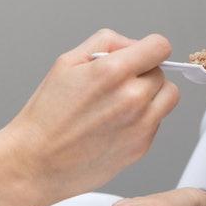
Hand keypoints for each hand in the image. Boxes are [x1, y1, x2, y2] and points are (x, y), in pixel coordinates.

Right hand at [9, 29, 178, 201]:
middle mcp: (132, 98)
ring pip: (167, 97)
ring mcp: (140, 124)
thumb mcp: (66, 63)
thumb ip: (105, 44)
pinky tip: (115, 123)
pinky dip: (144, 119)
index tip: (143, 55)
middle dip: (144, 73)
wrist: (37, 162)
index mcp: (113, 72)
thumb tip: (132, 45)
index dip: (150, 48)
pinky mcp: (142, 146)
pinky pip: (157, 122)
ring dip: (152, 95)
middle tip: (118, 84)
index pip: (160, 47)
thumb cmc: (46, 116)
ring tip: (122, 102)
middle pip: (162, 73)